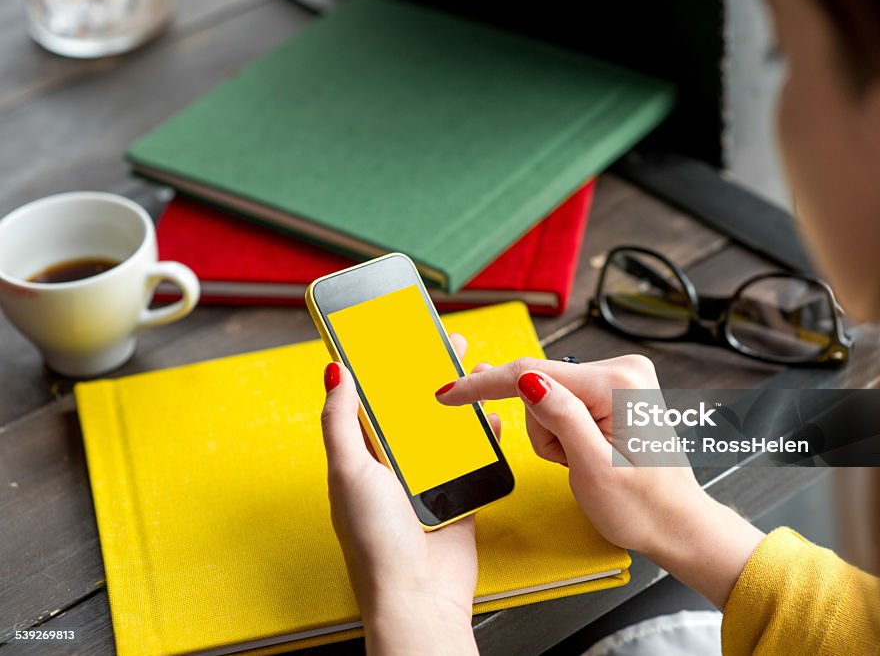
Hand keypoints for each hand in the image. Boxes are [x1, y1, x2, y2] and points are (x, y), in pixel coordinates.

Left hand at [320, 334, 496, 654]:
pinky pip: (473, 457)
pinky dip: (485, 436)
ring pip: (445, 428)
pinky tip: (493, 417)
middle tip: (445, 342)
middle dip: (428, 374)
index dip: (383, 367)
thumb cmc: (376, 541)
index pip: (371, 399)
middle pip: (412, 407)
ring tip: (475, 369)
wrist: (418, 596)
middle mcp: (393, 465)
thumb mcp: (349, 471)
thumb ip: (341, 421)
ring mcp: (426, 479)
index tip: (397, 335)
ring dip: (460, 400)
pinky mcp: (457, 494)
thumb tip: (333, 371)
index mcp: (361, 456)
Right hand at [435, 354, 764, 607]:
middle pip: (540, 385)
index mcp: (618, 382)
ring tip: (582, 462)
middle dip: (541, 428)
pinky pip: (565, 402)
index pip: (533, 373)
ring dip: (553, 435)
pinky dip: (564, 431)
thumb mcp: (592, 468)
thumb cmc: (641, 506)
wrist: (676, 524)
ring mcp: (622, 379)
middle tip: (568, 462)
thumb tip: (527, 380)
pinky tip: (586, 452)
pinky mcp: (617, 392)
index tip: (448, 394)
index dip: (485, 385)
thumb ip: (559, 417)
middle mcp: (623, 369)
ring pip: (549, 396)